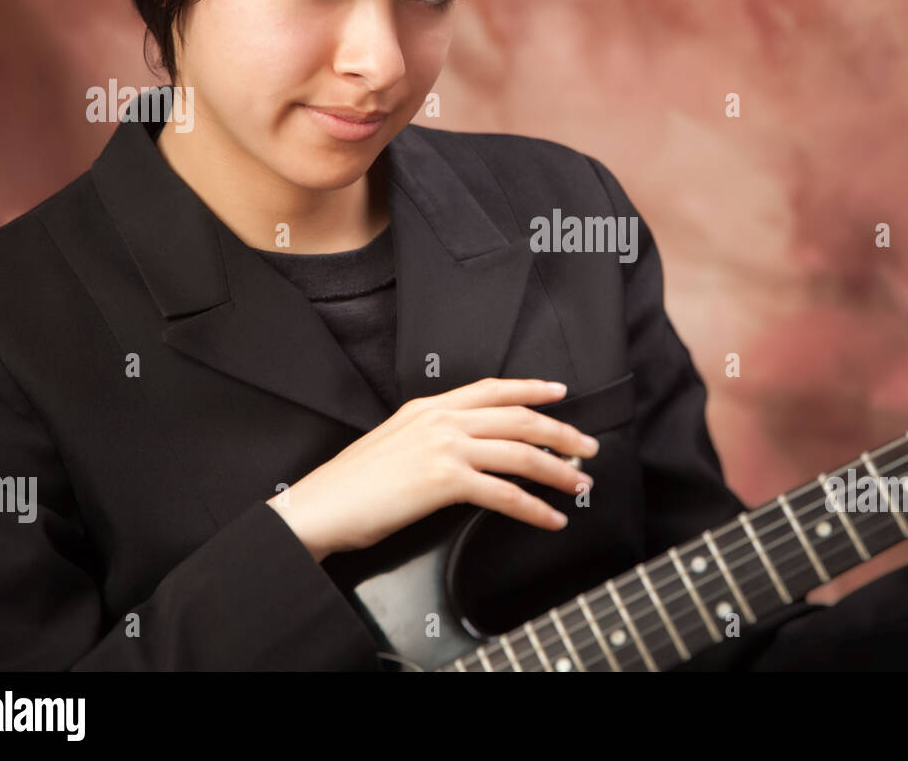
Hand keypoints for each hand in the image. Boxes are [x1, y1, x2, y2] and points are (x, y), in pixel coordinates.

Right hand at [267, 378, 599, 562]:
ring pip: (521, 453)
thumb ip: (430, 435)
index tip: (559, 391)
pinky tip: (551, 518)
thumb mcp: (394, 442)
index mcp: (428, 406)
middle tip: (588, 447)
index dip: (532, 388)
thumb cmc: (351, 484)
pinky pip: (505, 494)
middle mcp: (441, 420)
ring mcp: (444, 447)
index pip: (492, 389)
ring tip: (580, 485)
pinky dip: (535, 508)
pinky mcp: (445, 480)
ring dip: (558, 471)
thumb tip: (464, 449)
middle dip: (561, 432)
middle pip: (519, 418)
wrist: (320, 505)